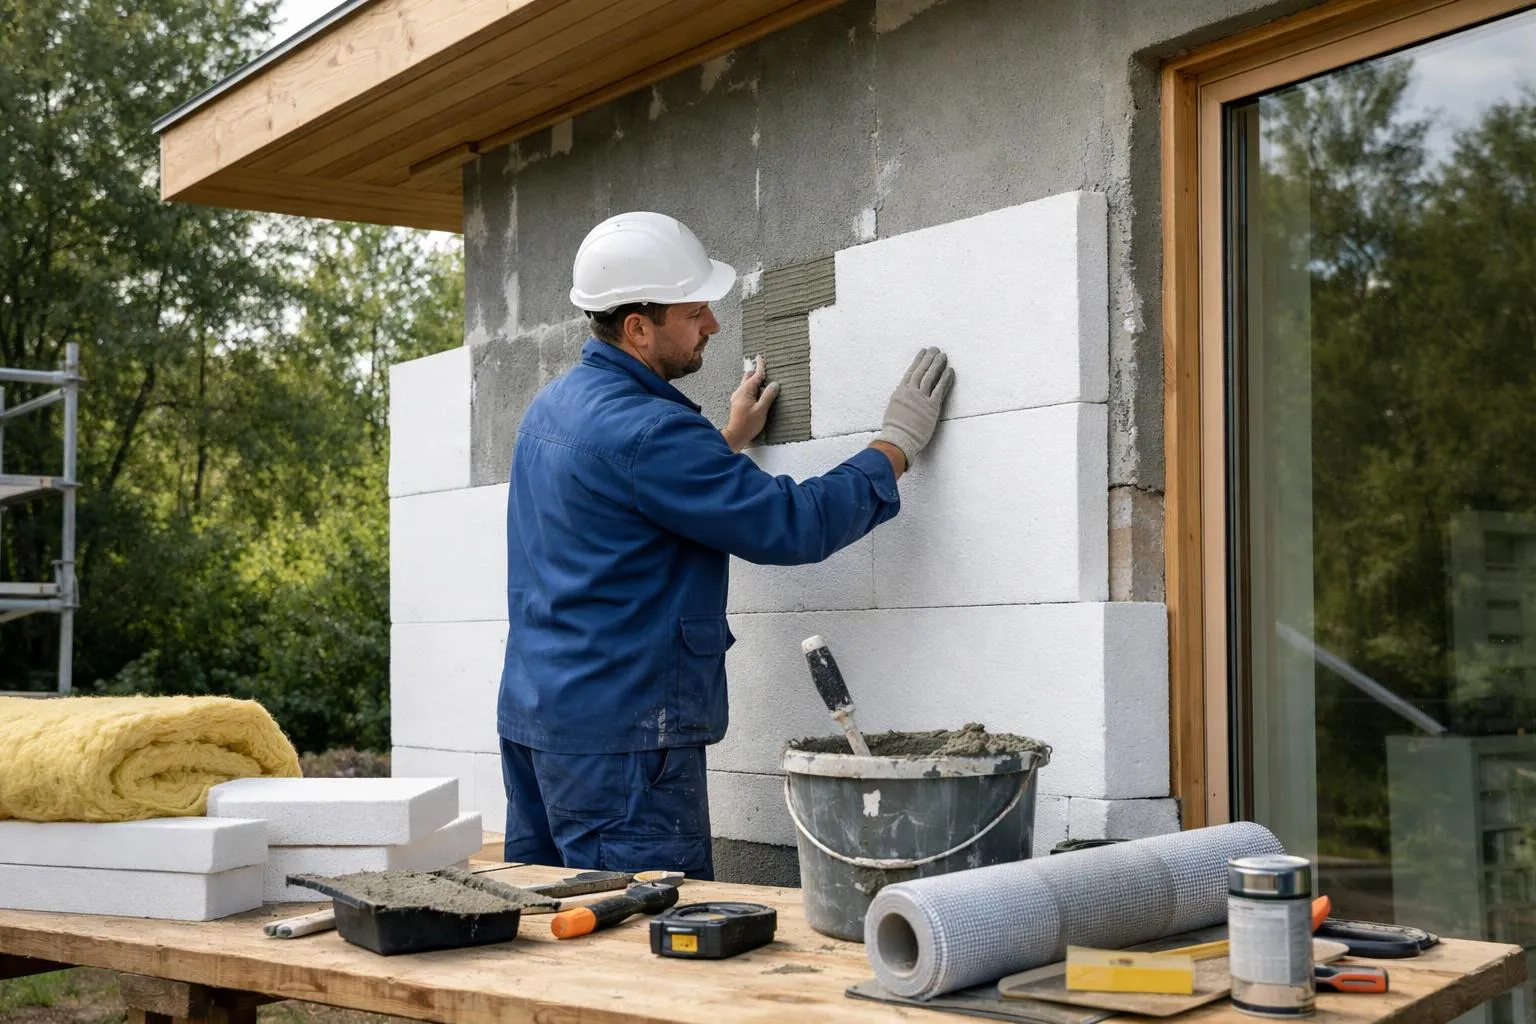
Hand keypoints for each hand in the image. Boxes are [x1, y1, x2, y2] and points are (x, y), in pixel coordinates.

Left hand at [722, 354, 779, 451]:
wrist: (735, 436)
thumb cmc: (748, 424)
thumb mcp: (761, 410)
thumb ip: (768, 396)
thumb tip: (775, 384)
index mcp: (745, 391)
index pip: (755, 375)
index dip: (760, 366)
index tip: (760, 357)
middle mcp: (739, 392)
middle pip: (748, 377)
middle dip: (756, 372)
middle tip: (764, 368)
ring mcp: (737, 397)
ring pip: (746, 383)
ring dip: (755, 381)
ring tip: (764, 383)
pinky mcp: (738, 403)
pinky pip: (746, 390)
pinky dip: (753, 388)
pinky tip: (758, 393)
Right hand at [873, 347, 955, 465]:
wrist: (898, 440)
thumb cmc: (894, 431)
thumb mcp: (893, 411)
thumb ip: (900, 400)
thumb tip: (904, 395)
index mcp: (900, 392)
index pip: (910, 372)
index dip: (918, 361)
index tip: (922, 352)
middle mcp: (910, 392)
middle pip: (921, 371)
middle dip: (928, 358)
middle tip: (935, 349)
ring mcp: (921, 398)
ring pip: (930, 376)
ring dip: (937, 364)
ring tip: (943, 355)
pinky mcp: (931, 406)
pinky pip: (940, 389)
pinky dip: (945, 379)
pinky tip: (950, 371)